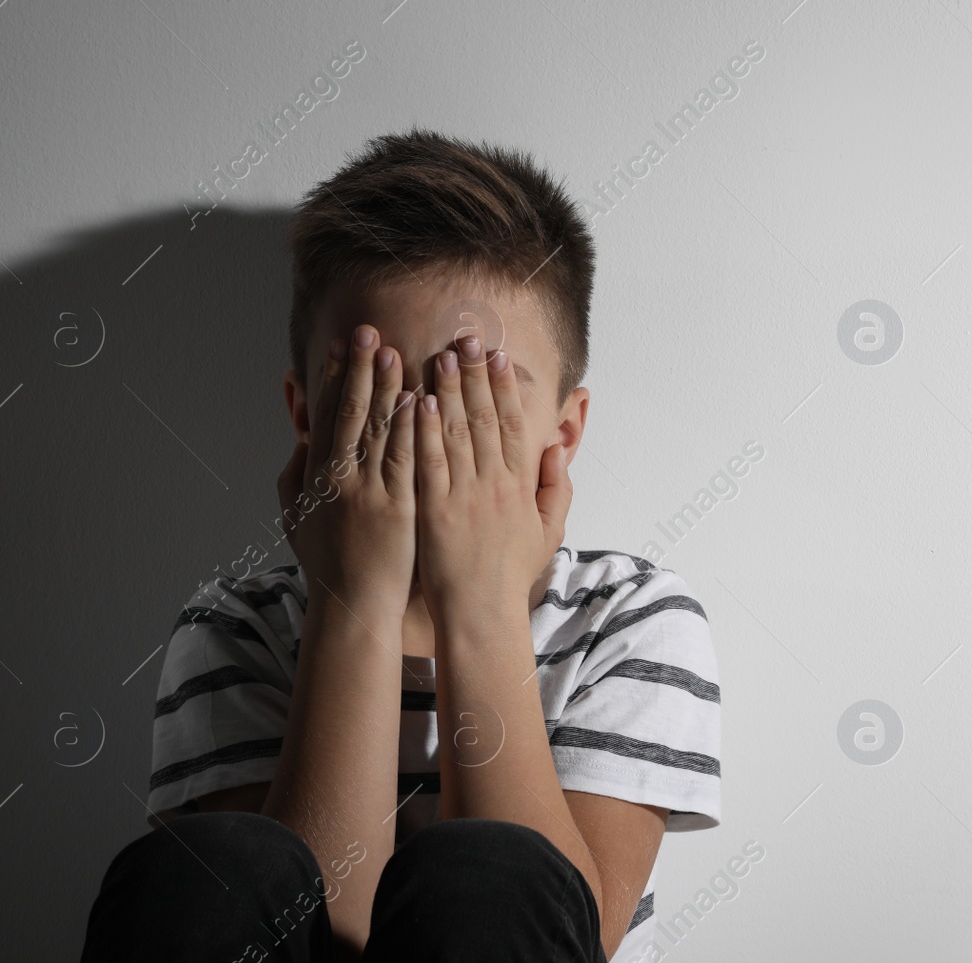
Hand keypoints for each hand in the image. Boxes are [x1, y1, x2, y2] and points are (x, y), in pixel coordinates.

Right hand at [276, 323, 417, 618]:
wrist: (353, 605)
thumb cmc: (328, 564)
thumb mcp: (295, 517)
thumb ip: (294, 476)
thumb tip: (300, 439)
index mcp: (316, 475)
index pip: (326, 415)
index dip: (333, 378)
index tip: (341, 346)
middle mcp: (338, 477)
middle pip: (349, 411)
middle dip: (358, 368)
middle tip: (366, 331)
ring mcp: (368, 490)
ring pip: (376, 428)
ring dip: (385, 386)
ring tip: (392, 350)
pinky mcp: (397, 506)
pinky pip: (404, 457)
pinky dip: (409, 426)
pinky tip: (418, 398)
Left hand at [414, 334, 570, 620]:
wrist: (482, 613)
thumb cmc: (510, 575)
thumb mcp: (548, 532)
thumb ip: (556, 489)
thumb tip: (556, 449)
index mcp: (519, 486)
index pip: (511, 425)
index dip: (503, 388)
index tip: (496, 357)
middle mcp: (493, 485)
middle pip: (483, 419)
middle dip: (473, 376)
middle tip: (464, 339)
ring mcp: (463, 496)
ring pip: (455, 433)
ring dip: (446, 392)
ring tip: (438, 357)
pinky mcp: (435, 511)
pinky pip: (429, 463)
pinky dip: (422, 431)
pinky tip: (415, 402)